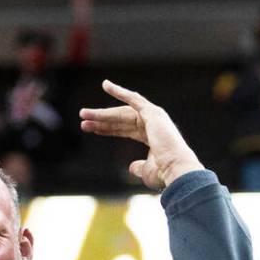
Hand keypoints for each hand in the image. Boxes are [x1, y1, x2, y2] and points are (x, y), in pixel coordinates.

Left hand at [79, 80, 203, 189]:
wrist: (176, 169)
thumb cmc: (164, 173)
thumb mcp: (147, 171)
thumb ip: (138, 167)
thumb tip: (131, 167)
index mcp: (154, 138)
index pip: (126, 130)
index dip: (109, 129)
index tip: (94, 129)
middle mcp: (154, 125)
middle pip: (121, 120)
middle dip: (102, 121)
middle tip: (83, 120)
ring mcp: (153, 117)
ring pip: (122, 113)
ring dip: (102, 113)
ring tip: (84, 114)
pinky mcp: (152, 113)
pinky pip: (133, 99)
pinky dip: (119, 91)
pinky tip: (106, 85)